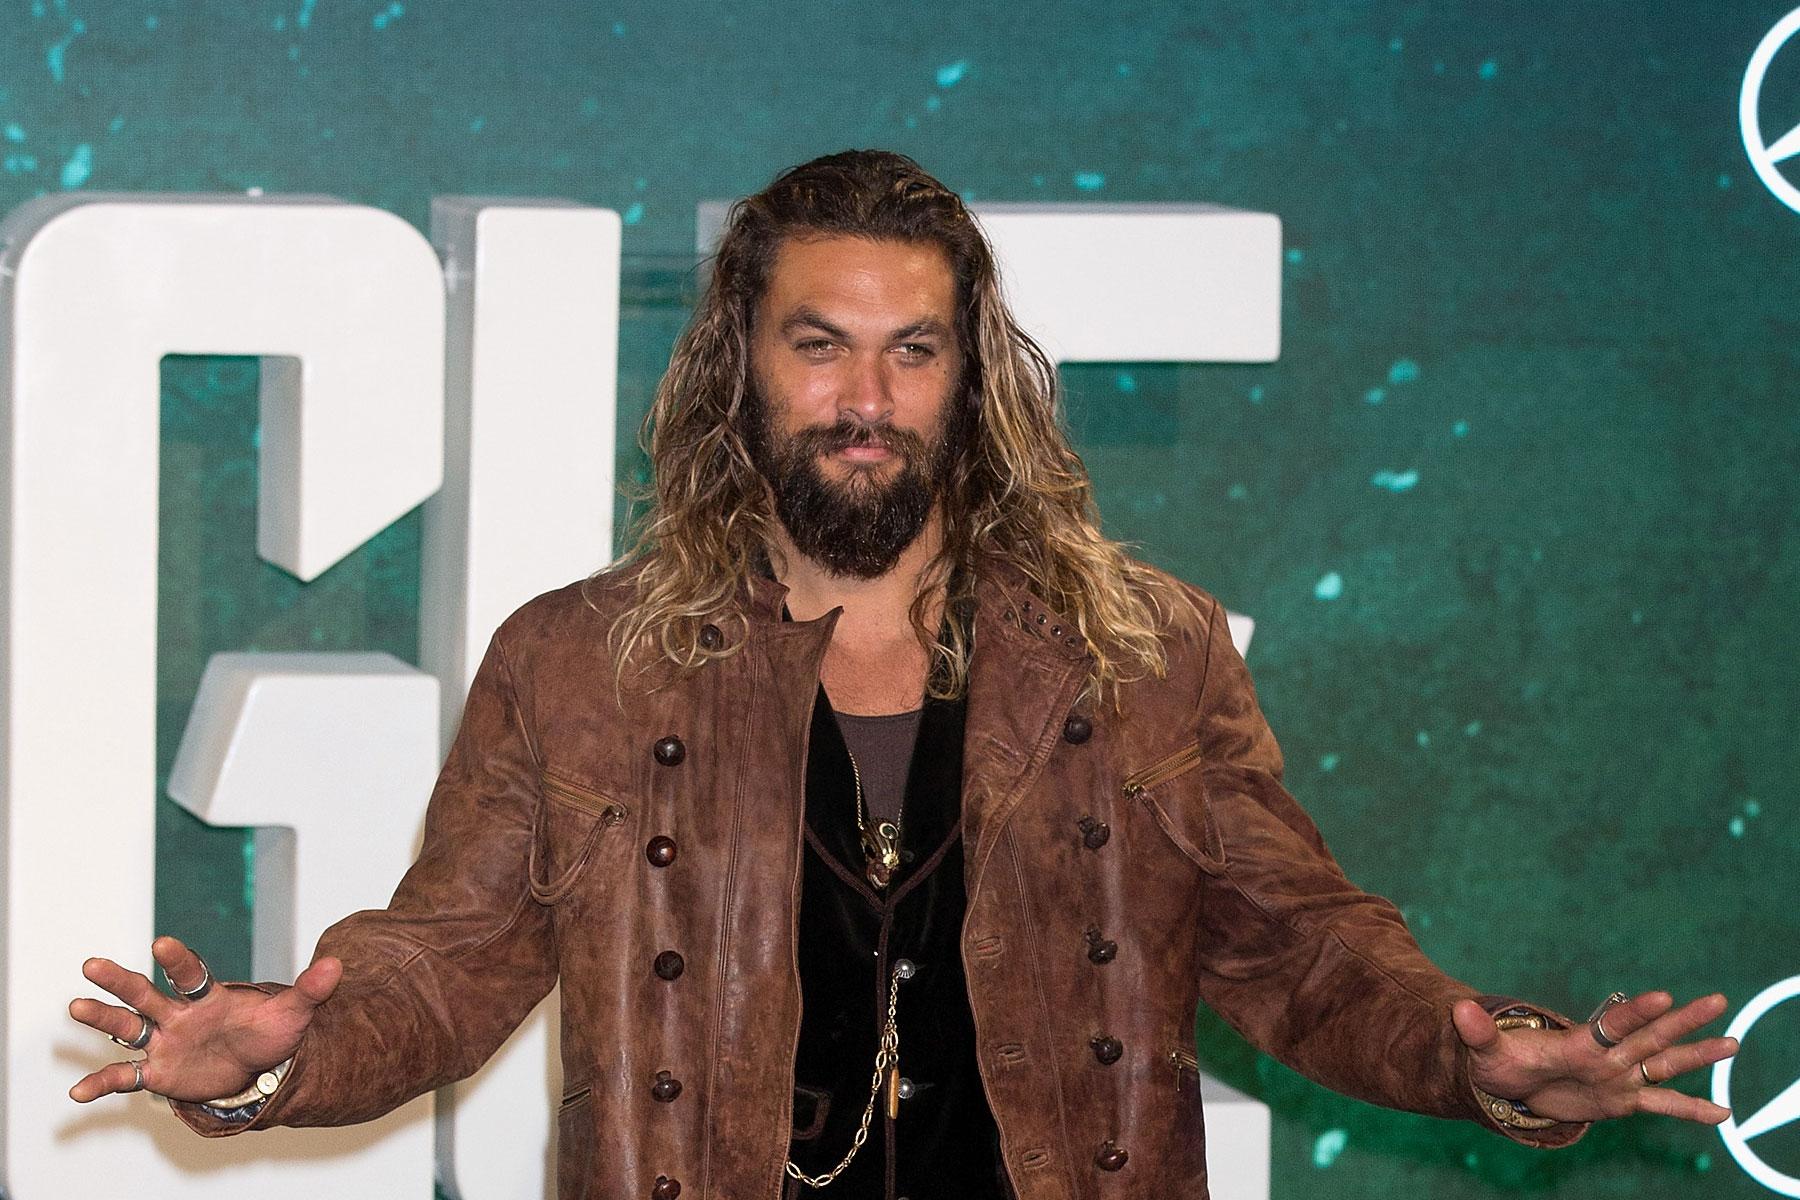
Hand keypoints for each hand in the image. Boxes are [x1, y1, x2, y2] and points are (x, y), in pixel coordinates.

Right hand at [67, 935, 341, 1103]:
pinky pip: (126, 1077)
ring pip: (127, 1028)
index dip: (178, 960)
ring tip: (75, 1006)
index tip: (161, 943)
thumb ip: (311, 990)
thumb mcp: (295, 1013)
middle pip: (145, 994)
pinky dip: (103, 1083)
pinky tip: (77, 1092)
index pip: (191, 974)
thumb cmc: (270, 1031)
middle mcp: (180, 1015)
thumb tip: (337, 965)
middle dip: (119, 981)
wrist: (258, 1064)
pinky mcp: (159, 1071)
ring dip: (102, 1019)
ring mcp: (165, 1041)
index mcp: (211, 996)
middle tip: (91, 965)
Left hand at [1453, 990, 1737, 1124]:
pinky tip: (1723, 1115)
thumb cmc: (1500, 1062)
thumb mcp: (1486, 1051)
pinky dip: (1690, 1110)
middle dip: (1683, 1020)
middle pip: (1651, 1035)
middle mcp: (1607, 1056)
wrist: (1511, 1083)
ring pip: (1665, 1063)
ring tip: (1733, 1043)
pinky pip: (1662, 1105)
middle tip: (1716, 1000)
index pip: (1613, 1024)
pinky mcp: (1623, 1100)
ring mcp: (1619, 1077)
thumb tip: (1458, 1010)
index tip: (1664, 996)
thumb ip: (1478, 1032)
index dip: (1636, 1012)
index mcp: (1580, 1042)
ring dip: (1697, 1055)